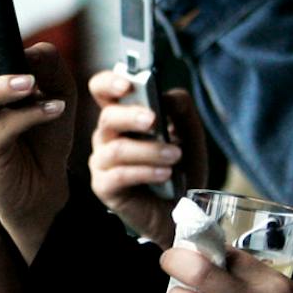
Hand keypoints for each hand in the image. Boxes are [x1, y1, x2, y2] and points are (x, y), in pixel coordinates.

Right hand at [88, 72, 208, 246]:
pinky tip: (165, 174)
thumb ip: (182, 111)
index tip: (127, 85)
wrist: (183, 210)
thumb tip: (168, 95)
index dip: (109, 83)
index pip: (102, 90)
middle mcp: (107, 136)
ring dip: (149, 150)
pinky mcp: (103, 187)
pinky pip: (118, 175)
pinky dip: (145, 172)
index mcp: (124, 117)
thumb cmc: (181, 169)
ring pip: (116, 149)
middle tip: (155, 120)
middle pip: (108, 117)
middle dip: (132, 116)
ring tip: (175, 156)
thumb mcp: (190, 136)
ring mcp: (102, 161)